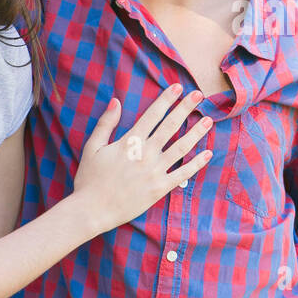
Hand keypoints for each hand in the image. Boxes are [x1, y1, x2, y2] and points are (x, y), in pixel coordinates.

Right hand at [72, 85, 213, 235]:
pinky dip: (197, 163)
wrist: (91, 210)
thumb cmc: (89, 179)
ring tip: (209, 120)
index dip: (167, 99)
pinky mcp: (160, 188)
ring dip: (196, 132)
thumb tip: (115, 101)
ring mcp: (155, 171)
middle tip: (198, 95)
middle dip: (185, 108)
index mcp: (130, 142)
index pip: (153, 114)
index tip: (178, 87)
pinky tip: (208, 153)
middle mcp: (146, 154)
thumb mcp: (92, 147)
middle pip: (171, 126)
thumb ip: (106, 123)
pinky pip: (183, 174)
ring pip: (181, 147)